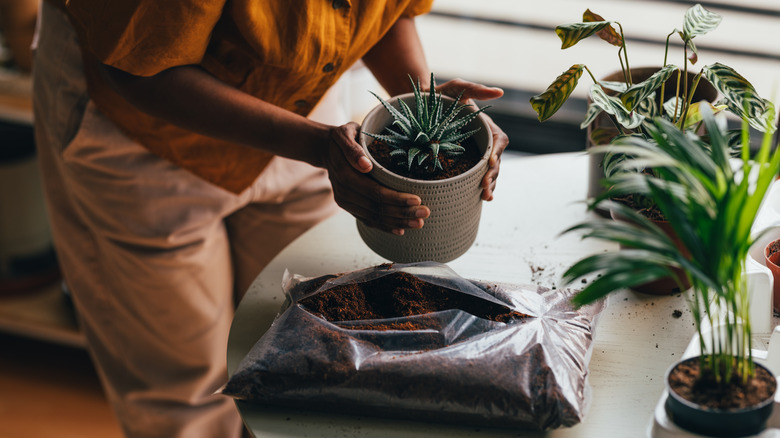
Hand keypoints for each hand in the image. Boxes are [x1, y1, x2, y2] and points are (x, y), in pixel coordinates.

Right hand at [322, 122, 429, 234]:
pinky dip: (384, 226)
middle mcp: (344, 192)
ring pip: (373, 217)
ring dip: (397, 222)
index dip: (396, 198)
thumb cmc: (342, 137)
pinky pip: (367, 219)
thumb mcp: (345, 134)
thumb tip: (365, 166)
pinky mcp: (349, 206)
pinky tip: (400, 230)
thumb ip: (353, 149)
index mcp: (345, 175)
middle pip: (376, 208)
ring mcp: (346, 202)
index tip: (417, 200)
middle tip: (425, 213)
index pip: (374, 191)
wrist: (325, 148)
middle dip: (402, 213)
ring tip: (418, 224)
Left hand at [435, 79, 508, 200]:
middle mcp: (483, 141)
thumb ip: (476, 89)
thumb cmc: (441, 94)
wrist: (421, 104)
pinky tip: (477, 198)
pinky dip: (477, 187)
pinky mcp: (462, 162)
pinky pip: (474, 176)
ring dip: (489, 185)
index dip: (497, 152)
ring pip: (488, 172)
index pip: (498, 141)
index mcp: (485, 126)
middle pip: (495, 161)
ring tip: (485, 197)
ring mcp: (474, 153)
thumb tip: (500, 92)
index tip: (490, 163)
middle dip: (493, 175)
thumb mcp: (458, 87)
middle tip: (485, 188)